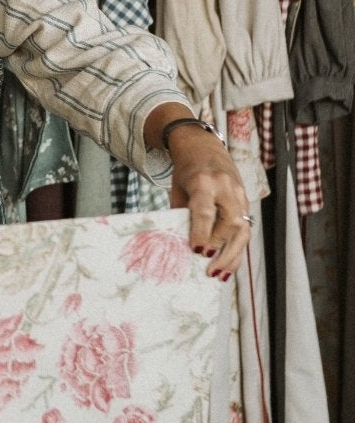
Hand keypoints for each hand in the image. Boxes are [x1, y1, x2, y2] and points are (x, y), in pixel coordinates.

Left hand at [147, 106, 250, 279]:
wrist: (203, 147)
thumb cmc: (186, 172)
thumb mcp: (178, 191)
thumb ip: (182, 216)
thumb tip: (183, 248)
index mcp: (204, 181)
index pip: (205, 210)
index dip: (202, 232)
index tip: (197, 252)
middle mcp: (226, 187)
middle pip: (230, 223)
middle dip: (220, 249)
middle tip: (209, 270)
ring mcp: (239, 194)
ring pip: (243, 229)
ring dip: (233, 255)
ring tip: (220, 275)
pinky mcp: (246, 201)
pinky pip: (245, 228)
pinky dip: (237, 250)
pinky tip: (229, 266)